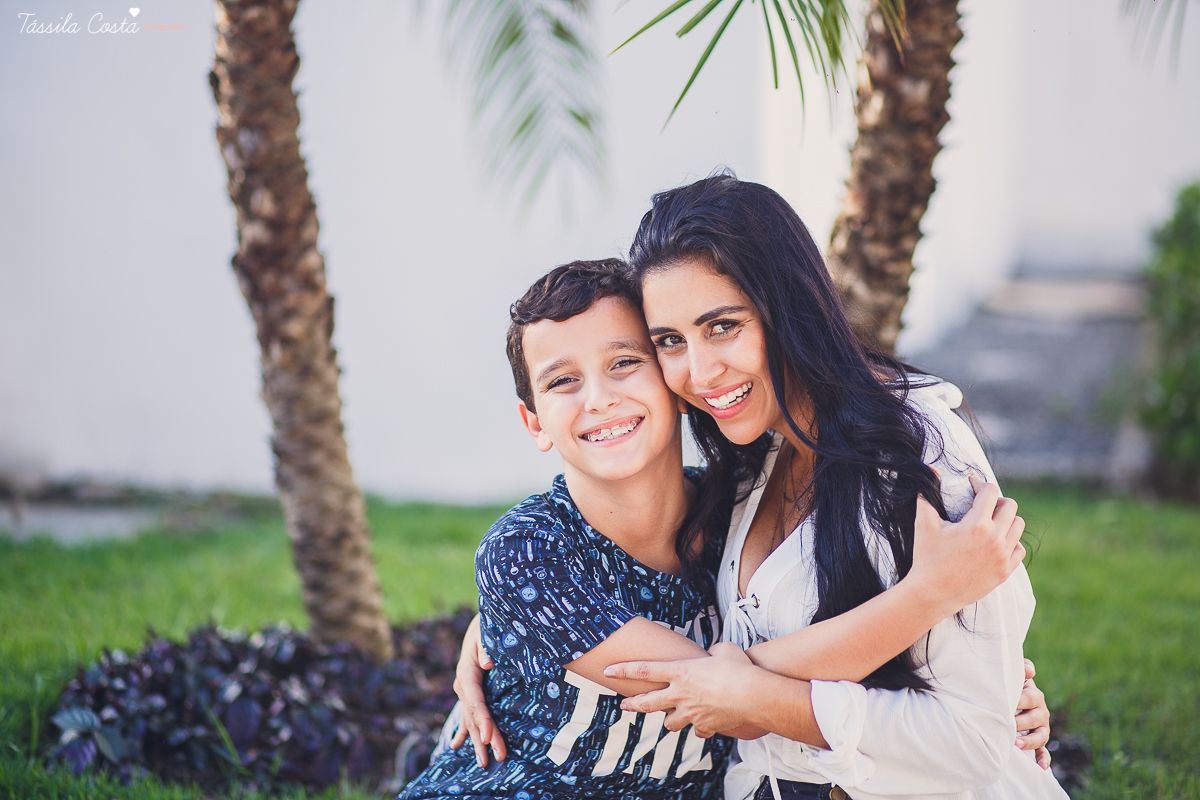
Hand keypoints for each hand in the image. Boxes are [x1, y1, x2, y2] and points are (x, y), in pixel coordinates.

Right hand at [449, 614, 506, 765]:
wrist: (481, 621)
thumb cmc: (488, 625)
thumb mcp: (486, 631)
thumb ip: (486, 647)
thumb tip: (487, 663)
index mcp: (466, 672)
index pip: (475, 700)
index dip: (482, 718)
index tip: (489, 735)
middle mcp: (462, 684)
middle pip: (474, 715)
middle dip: (485, 737)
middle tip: (496, 756)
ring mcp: (465, 690)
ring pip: (470, 719)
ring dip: (477, 741)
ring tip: (484, 762)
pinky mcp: (470, 691)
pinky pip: (467, 715)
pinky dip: (463, 731)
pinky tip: (456, 745)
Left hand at [605, 642, 768, 737]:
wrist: (754, 695)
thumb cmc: (740, 668)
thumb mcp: (724, 649)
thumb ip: (712, 652)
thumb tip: (713, 655)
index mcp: (680, 671)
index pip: (644, 669)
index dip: (624, 670)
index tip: (609, 671)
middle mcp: (681, 693)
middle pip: (648, 703)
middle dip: (633, 704)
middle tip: (625, 705)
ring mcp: (691, 712)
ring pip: (670, 722)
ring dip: (670, 719)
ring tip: (673, 716)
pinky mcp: (705, 726)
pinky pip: (697, 730)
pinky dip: (700, 728)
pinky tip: (705, 723)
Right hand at [907, 474, 1025, 616]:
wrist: (932, 594)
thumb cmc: (926, 558)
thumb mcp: (924, 524)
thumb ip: (928, 495)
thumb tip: (931, 470)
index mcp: (977, 525)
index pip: (991, 491)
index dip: (980, 484)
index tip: (971, 487)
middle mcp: (995, 539)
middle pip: (1010, 506)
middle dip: (995, 500)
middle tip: (981, 504)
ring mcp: (1002, 556)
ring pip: (1018, 526)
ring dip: (1005, 520)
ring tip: (989, 522)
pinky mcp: (1005, 571)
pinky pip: (1019, 548)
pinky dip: (1010, 542)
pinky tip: (994, 542)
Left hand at [1015, 658, 1050, 768]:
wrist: (1008, 694)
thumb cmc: (1009, 683)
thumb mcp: (1015, 674)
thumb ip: (1022, 668)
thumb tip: (1029, 671)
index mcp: (1034, 695)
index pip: (1030, 698)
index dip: (1019, 701)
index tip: (1006, 704)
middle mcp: (1040, 711)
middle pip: (1035, 718)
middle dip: (1022, 722)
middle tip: (1008, 725)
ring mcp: (1040, 727)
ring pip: (1040, 736)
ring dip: (1029, 741)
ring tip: (1016, 744)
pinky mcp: (1038, 740)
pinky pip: (1044, 751)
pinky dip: (1044, 759)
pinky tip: (1041, 767)